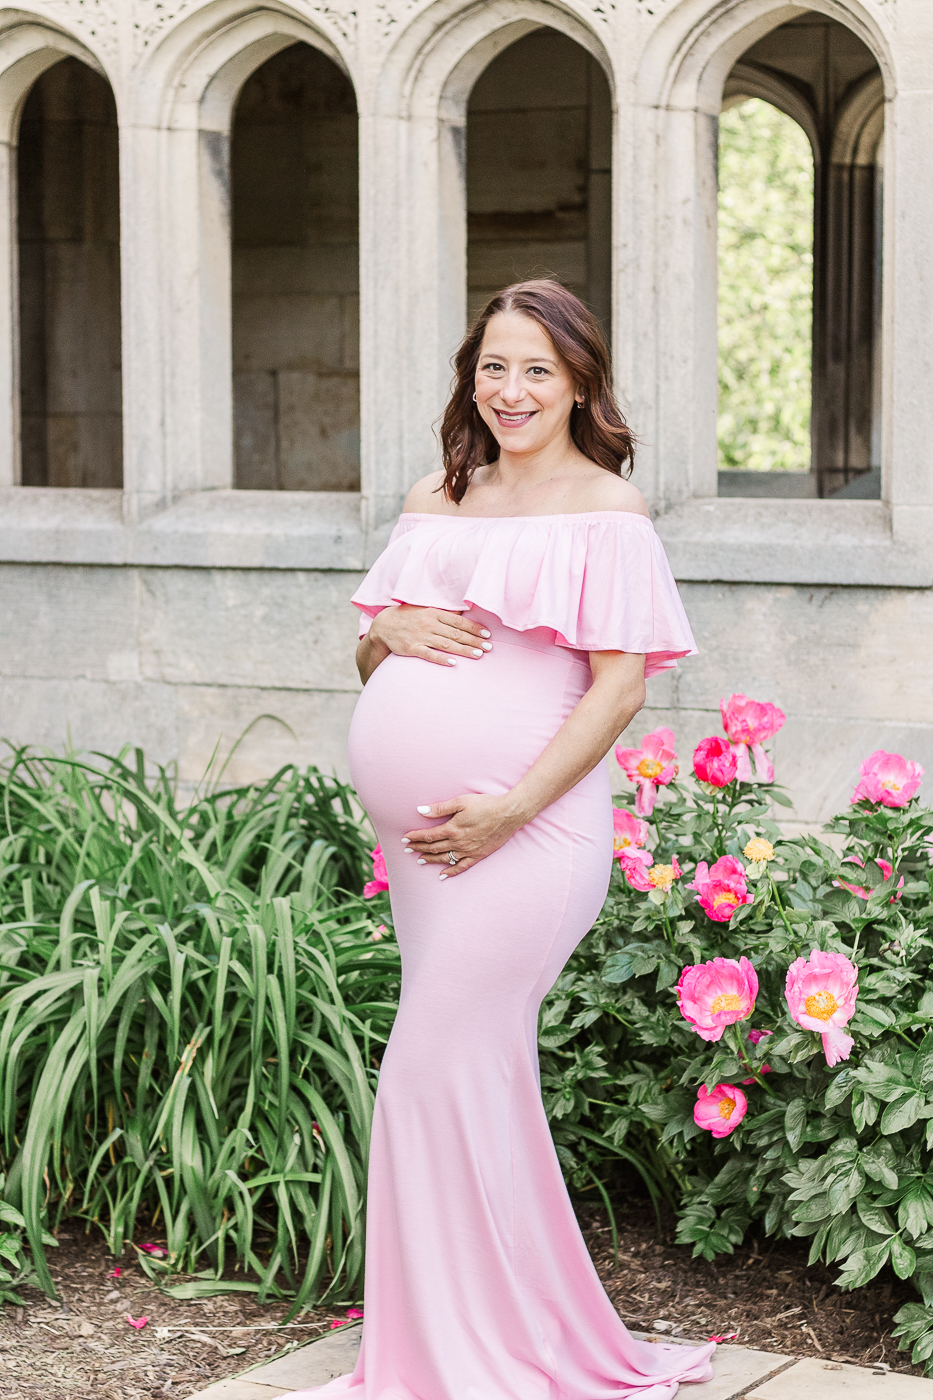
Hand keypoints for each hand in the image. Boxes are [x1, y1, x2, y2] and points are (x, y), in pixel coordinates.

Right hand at [370, 606, 491, 667]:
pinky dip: (441, 659)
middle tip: (489, 647)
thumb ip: (443, 612)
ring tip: (478, 655)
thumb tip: (463, 613)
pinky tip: (454, 663)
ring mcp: (420, 636)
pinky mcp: (412, 648)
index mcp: (434, 613)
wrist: (383, 626)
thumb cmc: (408, 617)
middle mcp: (428, 624)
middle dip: (474, 641)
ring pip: (446, 644)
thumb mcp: (425, 609)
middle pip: (456, 633)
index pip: (459, 621)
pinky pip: (429, 655)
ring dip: (463, 650)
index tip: (487, 635)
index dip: (474, 628)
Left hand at [402, 793, 527, 877]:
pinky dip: (451, 872)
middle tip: (407, 850)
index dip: (415, 837)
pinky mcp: (478, 855)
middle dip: (419, 848)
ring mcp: (468, 851)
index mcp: (453, 828)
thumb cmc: (485, 804)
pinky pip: (461, 867)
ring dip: (430, 860)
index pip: (429, 835)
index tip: (405, 839)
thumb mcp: (461, 801)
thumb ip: (440, 808)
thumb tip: (420, 811)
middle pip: (434, 847)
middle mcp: (459, 842)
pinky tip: (442, 875)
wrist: (509, 814)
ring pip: (445, 858)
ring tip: (419, 860)